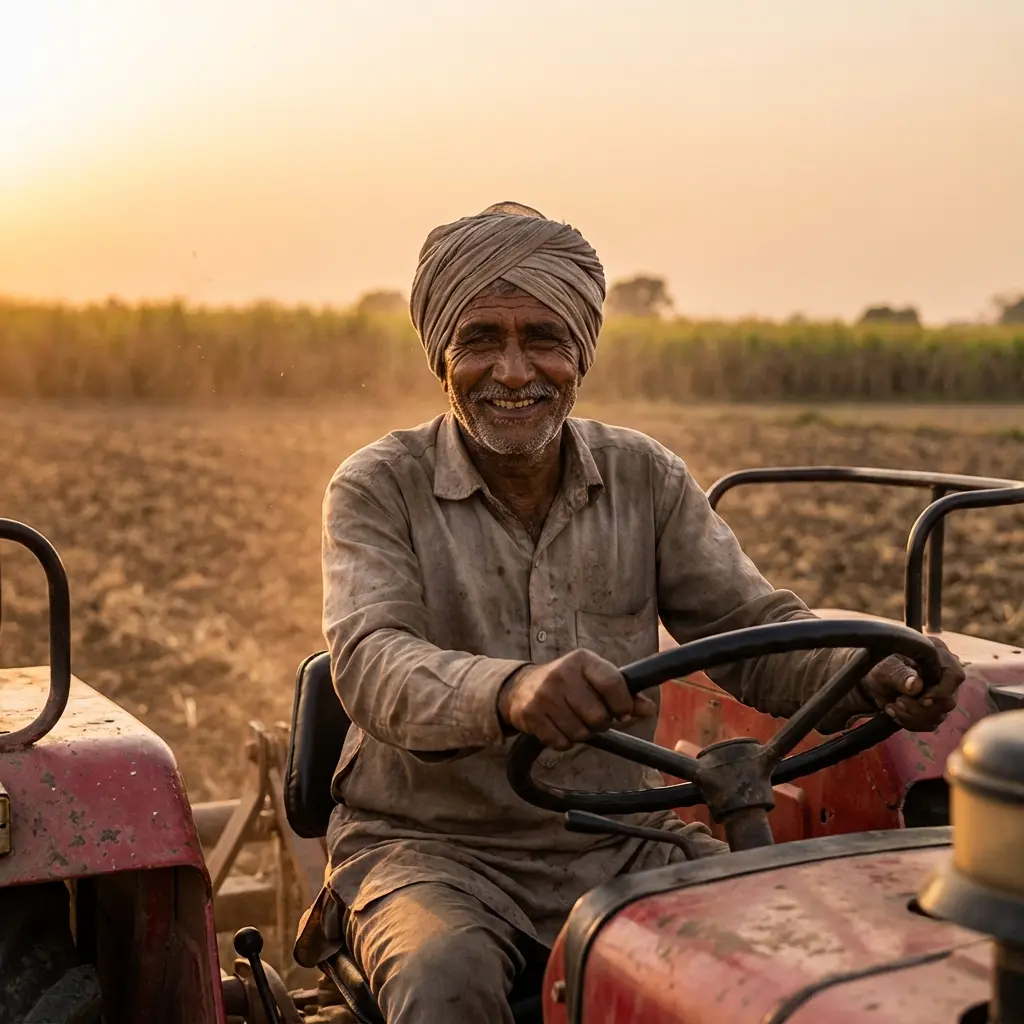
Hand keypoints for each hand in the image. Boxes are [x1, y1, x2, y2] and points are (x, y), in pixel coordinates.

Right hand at [497, 649, 656, 750]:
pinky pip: (561, 742)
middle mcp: (561, 674)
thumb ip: (623, 693)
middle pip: (598, 716)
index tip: (622, 712)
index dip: (623, 704)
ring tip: (573, 720)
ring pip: (580, 733)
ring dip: (581, 733)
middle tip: (591, 716)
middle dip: (599, 722)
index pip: (612, 683)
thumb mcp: (594, 679)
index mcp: (582, 660)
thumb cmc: (568, 683)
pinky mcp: (530, 714)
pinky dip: (564, 741)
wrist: (520, 687)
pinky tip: (558, 727)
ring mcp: (544, 694)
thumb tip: (649, 710)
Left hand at [860, 636, 964, 730]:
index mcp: (938, 656)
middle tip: (897, 702)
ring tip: (891, 706)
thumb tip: (915, 686)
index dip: (941, 692)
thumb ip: (899, 673)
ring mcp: (942, 695)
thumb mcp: (885, 667)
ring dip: (912, 717)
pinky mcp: (934, 710)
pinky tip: (893, 712)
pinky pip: (928, 724)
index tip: (922, 700)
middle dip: (919, 708)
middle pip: (947, 701)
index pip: (954, 675)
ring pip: (938, 716)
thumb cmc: (881, 667)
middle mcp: (945, 676)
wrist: (874, 681)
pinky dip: (909, 722)